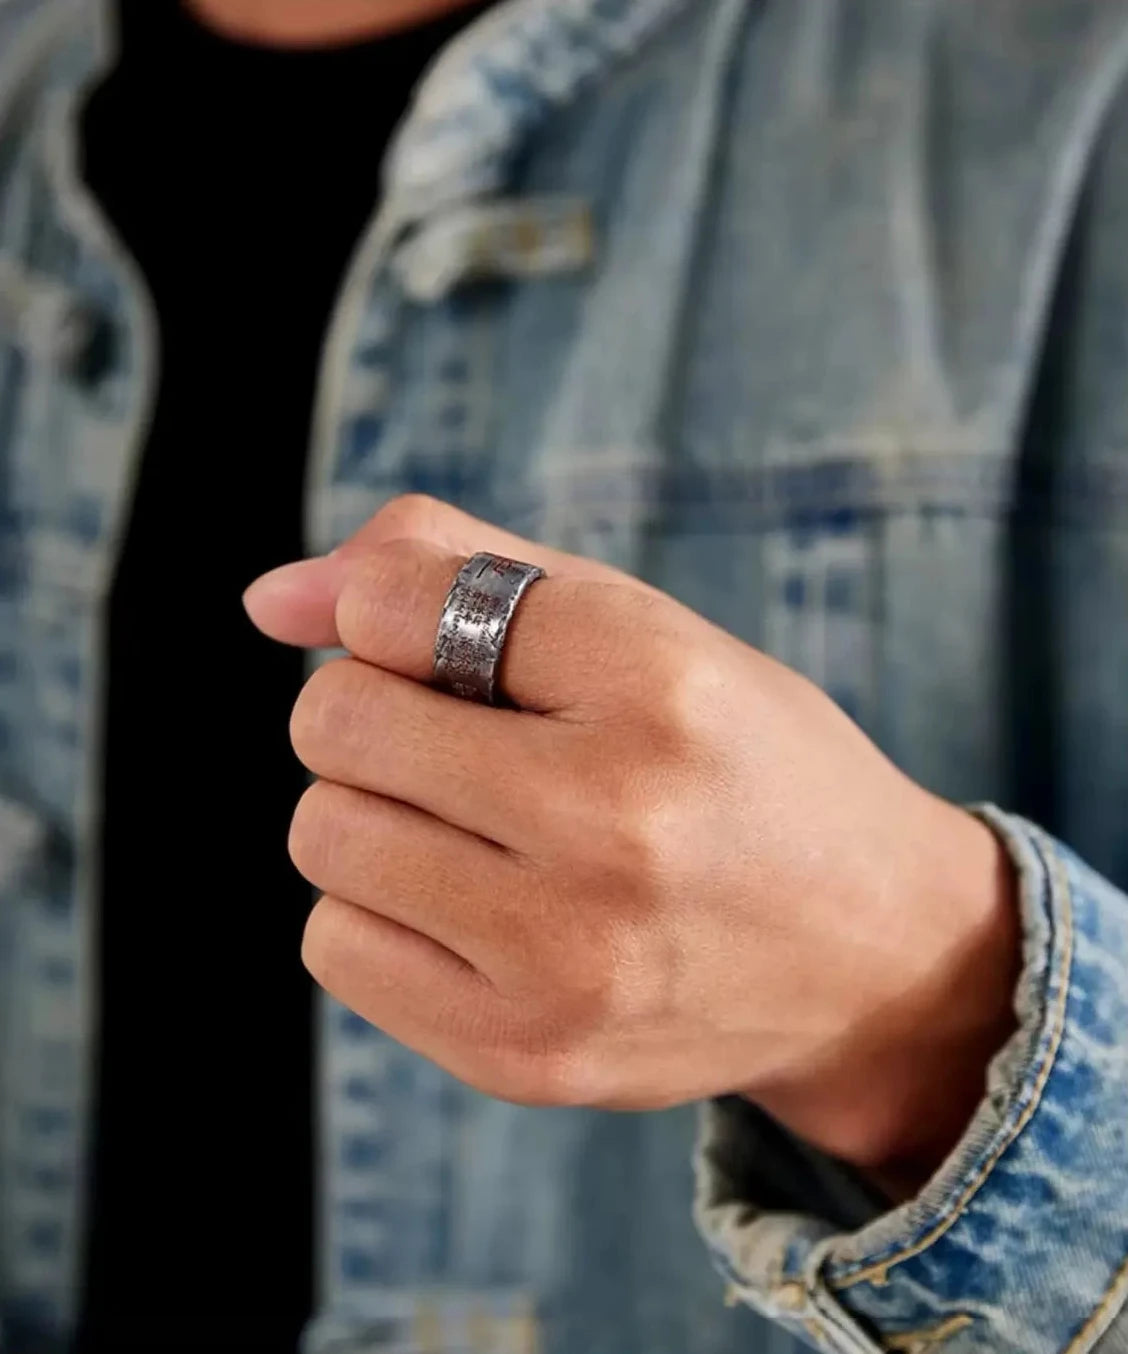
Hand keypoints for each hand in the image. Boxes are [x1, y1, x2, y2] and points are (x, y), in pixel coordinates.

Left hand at [244, 495, 1018, 1191]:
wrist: (871, 959)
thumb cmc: (740, 766)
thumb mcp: (645, 630)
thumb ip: (454, 571)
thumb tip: (269, 600)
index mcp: (657, 686)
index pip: (400, 602)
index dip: (395, 610)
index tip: (449, 646)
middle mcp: (615, 826)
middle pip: (335, 723)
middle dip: (374, 710)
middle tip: (463, 739)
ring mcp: (568, 959)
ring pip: (322, 835)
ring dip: (371, 812)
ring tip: (474, 826)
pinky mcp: (528, 1057)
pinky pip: (335, 946)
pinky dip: (377, 909)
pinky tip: (472, 905)